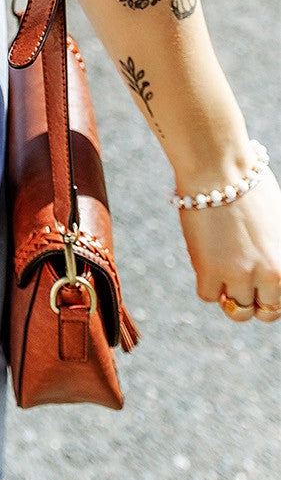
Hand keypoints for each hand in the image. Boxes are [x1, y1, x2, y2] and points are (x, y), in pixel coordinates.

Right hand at [178, 165, 280, 323]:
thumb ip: (276, 250)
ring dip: (229, 295)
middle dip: (253, 300)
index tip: (259, 285)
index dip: (271, 294)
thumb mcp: (278, 222)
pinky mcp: (209, 270)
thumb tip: (265, 266)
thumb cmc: (249, 185)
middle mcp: (270, 273)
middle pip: (266, 312)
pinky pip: (208, 296)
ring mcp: (239, 274)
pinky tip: (205, 261)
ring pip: (237, 310)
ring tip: (221, 270)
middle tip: (240, 280)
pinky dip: (207, 284)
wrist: (219, 167)